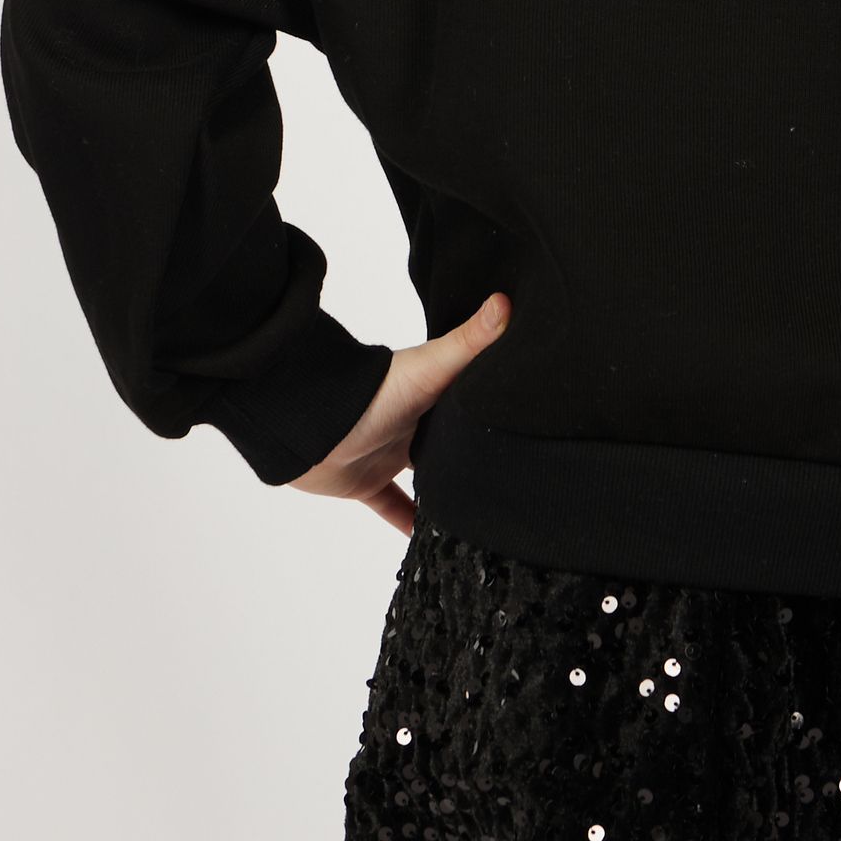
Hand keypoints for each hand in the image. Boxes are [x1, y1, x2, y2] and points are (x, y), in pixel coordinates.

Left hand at [288, 292, 509, 534]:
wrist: (312, 427)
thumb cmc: (373, 391)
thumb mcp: (431, 365)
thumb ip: (469, 340)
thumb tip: (506, 300)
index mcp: (432, 395)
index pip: (470, 402)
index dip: (494, 409)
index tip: (528, 420)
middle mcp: (413, 425)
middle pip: (449, 441)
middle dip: (473, 453)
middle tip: (513, 475)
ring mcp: (389, 455)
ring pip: (425, 476)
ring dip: (444, 490)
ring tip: (481, 511)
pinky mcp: (367, 483)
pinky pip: (393, 507)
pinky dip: (409, 522)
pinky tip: (431, 540)